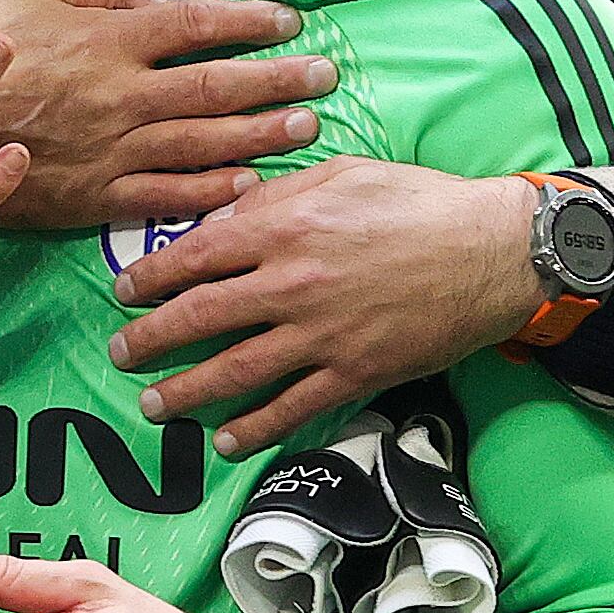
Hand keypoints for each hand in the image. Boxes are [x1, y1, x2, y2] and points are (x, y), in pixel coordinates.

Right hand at [0, 0, 333, 231]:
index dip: (250, 24)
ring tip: (305, 128)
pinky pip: (165, 196)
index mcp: (109, 40)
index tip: (290, 22)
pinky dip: (211, 192)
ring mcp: (112, 150)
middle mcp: (121, 95)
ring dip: (260, 135)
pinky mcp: (95, 196)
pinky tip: (249, 185)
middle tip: (324, 78)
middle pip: (216, 87)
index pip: (197, 27)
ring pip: (203, 144)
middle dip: (277, 82)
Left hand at [109, 160, 546, 456]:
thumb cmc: (420, 201)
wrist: (492, 250)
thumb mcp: (343, 172)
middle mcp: (291, 283)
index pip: (194, 256)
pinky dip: (254, 428)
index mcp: (284, 225)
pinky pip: (292, 407)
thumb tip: (222, 216)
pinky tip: (226, 440)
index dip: (150, 278)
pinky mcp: (354, 372)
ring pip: (234, 371)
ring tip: (154, 405)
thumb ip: (277, 194)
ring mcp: (321, 334)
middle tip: (121, 354)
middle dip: (149, 340)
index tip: (124, 294)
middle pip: (199, 317)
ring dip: (186, 392)